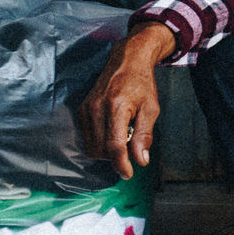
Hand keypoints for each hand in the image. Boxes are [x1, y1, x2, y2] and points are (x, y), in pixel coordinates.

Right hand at [79, 21, 175, 178]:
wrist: (127, 60)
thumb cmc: (142, 83)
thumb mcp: (151, 109)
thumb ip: (144, 135)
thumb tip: (140, 160)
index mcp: (116, 107)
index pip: (114, 145)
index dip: (121, 164)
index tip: (128, 174)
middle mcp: (97, 108)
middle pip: (100, 150)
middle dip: (115, 158)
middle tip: (130, 148)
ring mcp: (86, 108)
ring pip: (90, 146)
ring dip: (106, 151)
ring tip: (122, 137)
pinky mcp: (82, 109)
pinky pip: (87, 136)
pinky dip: (99, 141)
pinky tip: (112, 131)